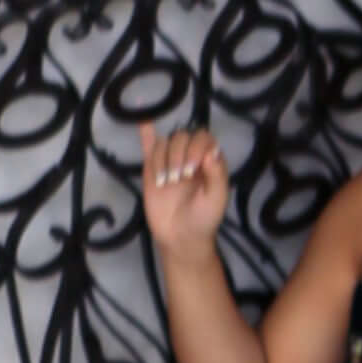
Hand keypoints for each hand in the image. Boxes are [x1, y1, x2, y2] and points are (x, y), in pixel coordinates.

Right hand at [140, 122, 230, 259]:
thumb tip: (210, 151)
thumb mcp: (216, 199)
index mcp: (209, 160)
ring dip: (163, 159)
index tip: (193, 169)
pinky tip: (144, 125)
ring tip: (165, 183)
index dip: (197, 147)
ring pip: (164, 143)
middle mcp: (190, 155)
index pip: (203, 138)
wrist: (181, 237)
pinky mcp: (152, 168)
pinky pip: (149, 147)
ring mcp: (170, 161)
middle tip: (178, 179)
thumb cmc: (204, 218)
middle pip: (182, 136)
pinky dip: (146, 135)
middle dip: (178, 155)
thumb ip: (217, 175)